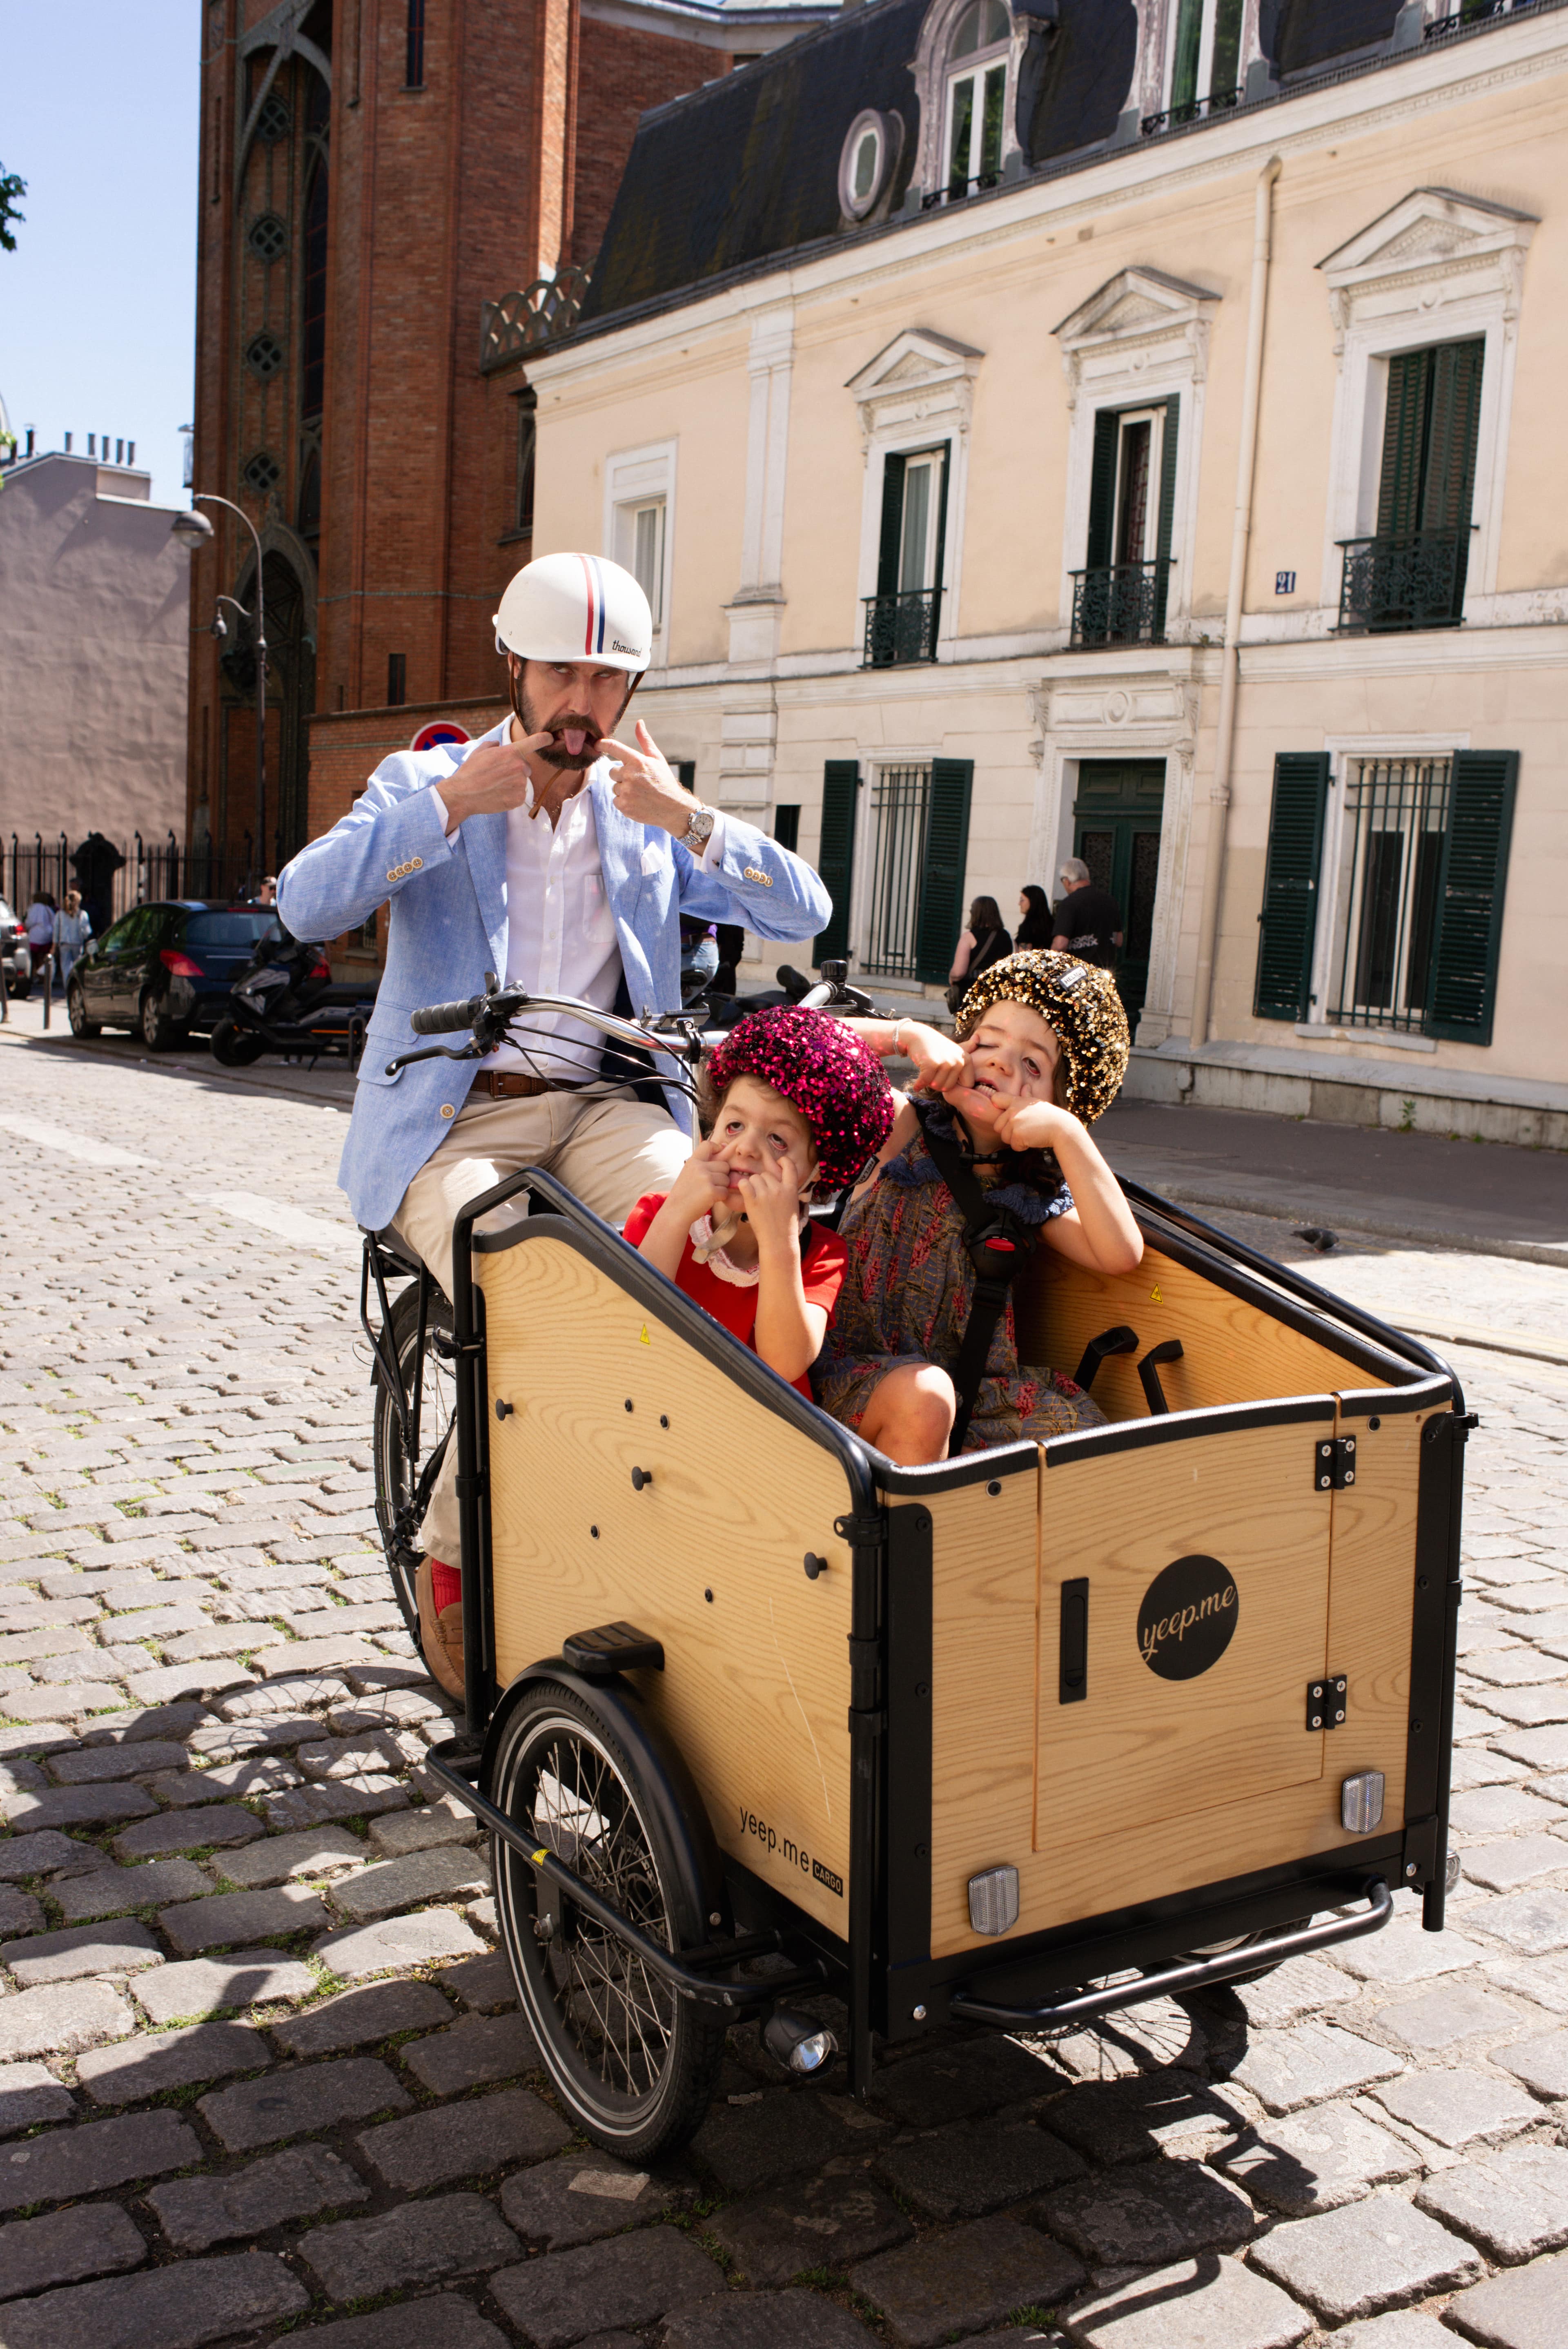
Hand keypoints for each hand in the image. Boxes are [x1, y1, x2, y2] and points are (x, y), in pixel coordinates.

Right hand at [437, 733, 551, 830]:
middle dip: (515, 770)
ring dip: (512, 784)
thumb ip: (492, 746)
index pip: (534, 742)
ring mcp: (521, 783)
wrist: (463, 794)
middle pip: (525, 768)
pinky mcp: (519, 798)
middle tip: (497, 775)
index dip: (544, 738)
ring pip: (522, 782)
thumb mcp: (480, 752)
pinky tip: (498, 794)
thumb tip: (498, 745)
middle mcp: (520, 766)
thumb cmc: (470, 771)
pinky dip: (511, 796)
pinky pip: (519, 795)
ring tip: (495, 786)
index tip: (550, 737)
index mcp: (512, 752)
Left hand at [600, 721, 700, 836]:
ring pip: (615, 787)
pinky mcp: (624, 806)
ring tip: (640, 793)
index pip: (614, 747)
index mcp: (637, 761)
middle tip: (638, 781)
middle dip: (622, 776)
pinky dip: (624, 802)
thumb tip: (639, 722)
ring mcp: (626, 791)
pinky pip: (616, 800)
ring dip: (624, 790)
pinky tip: (638, 802)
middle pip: (612, 772)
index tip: (596, 744)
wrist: (673, 808)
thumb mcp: (657, 758)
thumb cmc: (665, 781)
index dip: (602, 744)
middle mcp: (630, 775)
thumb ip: (644, 741)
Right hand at [664, 1138, 731, 1223]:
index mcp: (692, 1161)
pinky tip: (710, 1200)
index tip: (719, 1154)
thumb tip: (723, 1146)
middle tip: (710, 1184)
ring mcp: (706, 1179)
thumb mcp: (688, 1173)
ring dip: (721, 1187)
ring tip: (708, 1192)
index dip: (717, 1148)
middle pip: (724, 1165)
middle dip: (722, 1175)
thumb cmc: (684, 1193)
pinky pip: (725, 1191)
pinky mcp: (712, 1191)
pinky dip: (720, 1197)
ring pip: (727, 1179)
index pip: (708, 1145)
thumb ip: (703, 1163)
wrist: (676, 1211)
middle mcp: (699, 1167)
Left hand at [732, 1157, 800, 1247]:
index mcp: (791, 1189)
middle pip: (766, 1174)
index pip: (789, 1166)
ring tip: (756, 1199)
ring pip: (754, 1178)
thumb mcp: (792, 1204)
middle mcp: (779, 1188)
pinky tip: (746, 1195)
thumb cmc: (785, 1225)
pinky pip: (744, 1184)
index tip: (778, 1163)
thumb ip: (786, 1190)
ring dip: (753, 1186)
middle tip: (764, 1196)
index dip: (783, 1161)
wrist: (779, 1240)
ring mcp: (765, 1194)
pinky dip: (743, 1187)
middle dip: (763, 1182)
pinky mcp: (753, 1200)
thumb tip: (776, 1181)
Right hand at [900, 1021, 968, 1095]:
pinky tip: (917, 1085)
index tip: (945, 1074)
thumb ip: (967, 1047)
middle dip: (938, 1084)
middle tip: (933, 1072)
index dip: (953, 1083)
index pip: (966, 1085)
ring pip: (937, 1086)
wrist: (917, 1036)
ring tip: (927, 1072)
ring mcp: (945, 1062)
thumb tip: (977, 1039)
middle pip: (949, 1088)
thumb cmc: (936, 1046)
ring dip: (928, 1083)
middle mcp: (958, 1060)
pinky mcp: (931, 1064)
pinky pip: (925, 1082)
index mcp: (966, 1059)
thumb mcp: (954, 1047)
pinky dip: (918, 1085)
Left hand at [990, 1097, 1076, 1152]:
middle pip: (997, 1126)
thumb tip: (1025, 1085)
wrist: (1062, 1128)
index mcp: (1016, 1101)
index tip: (1007, 1114)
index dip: (997, 1106)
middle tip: (1024, 1129)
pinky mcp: (1017, 1135)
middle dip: (1008, 1131)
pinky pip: (1013, 1146)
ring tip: (1030, 1134)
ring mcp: (1014, 1122)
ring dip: (1015, 1140)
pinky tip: (1032, 1140)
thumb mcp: (1037, 1103)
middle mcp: (1013, 1110)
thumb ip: (1026, 1096)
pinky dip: (1022, 1147)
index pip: (996, 1098)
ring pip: (1004, 1137)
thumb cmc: (1051, 1117)